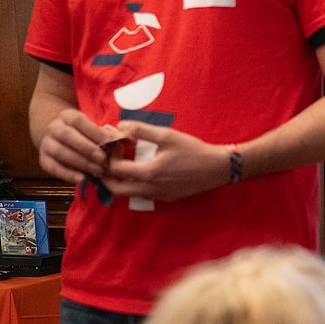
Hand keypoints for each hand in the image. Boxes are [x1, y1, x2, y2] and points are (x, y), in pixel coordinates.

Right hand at [35, 109, 119, 185]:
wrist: (62, 139)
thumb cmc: (87, 136)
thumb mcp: (98, 131)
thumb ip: (113, 136)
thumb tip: (131, 141)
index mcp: (68, 116)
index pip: (79, 121)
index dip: (94, 132)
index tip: (110, 143)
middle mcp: (54, 127)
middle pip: (67, 135)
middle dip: (87, 149)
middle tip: (103, 160)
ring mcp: (47, 143)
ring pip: (59, 151)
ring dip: (80, 162)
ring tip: (98, 171)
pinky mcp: (44, 158)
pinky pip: (52, 167)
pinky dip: (66, 174)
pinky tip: (81, 179)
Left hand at [103, 120, 229, 201]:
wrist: (218, 168)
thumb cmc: (193, 150)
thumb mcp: (166, 135)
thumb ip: (140, 130)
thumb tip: (119, 126)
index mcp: (149, 173)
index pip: (115, 168)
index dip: (109, 154)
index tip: (116, 143)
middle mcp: (151, 189)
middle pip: (115, 188)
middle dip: (106, 174)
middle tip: (108, 159)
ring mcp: (158, 196)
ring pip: (127, 194)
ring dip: (119, 180)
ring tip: (120, 163)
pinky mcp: (166, 198)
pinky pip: (141, 194)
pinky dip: (133, 184)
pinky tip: (140, 170)